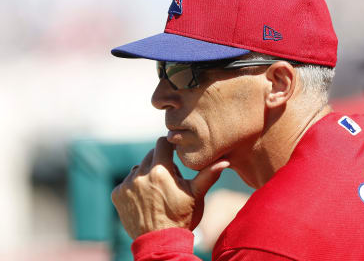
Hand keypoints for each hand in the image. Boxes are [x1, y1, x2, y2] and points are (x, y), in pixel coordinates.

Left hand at [111, 137, 229, 238]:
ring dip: (146, 174)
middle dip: (160, 162)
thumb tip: (225, 161)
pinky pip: (126, 183)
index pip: (162, 143)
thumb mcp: (196, 195)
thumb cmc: (182, 218)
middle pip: (150, 155)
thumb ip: (208, 175)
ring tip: (156, 191)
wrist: (160, 243)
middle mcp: (140, 175)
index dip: (169, 147)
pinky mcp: (117, 195)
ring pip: (138, 169)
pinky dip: (134, 188)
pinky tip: (144, 199)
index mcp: (160, 171)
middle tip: (168, 179)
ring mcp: (127, 185)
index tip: (174, 154)